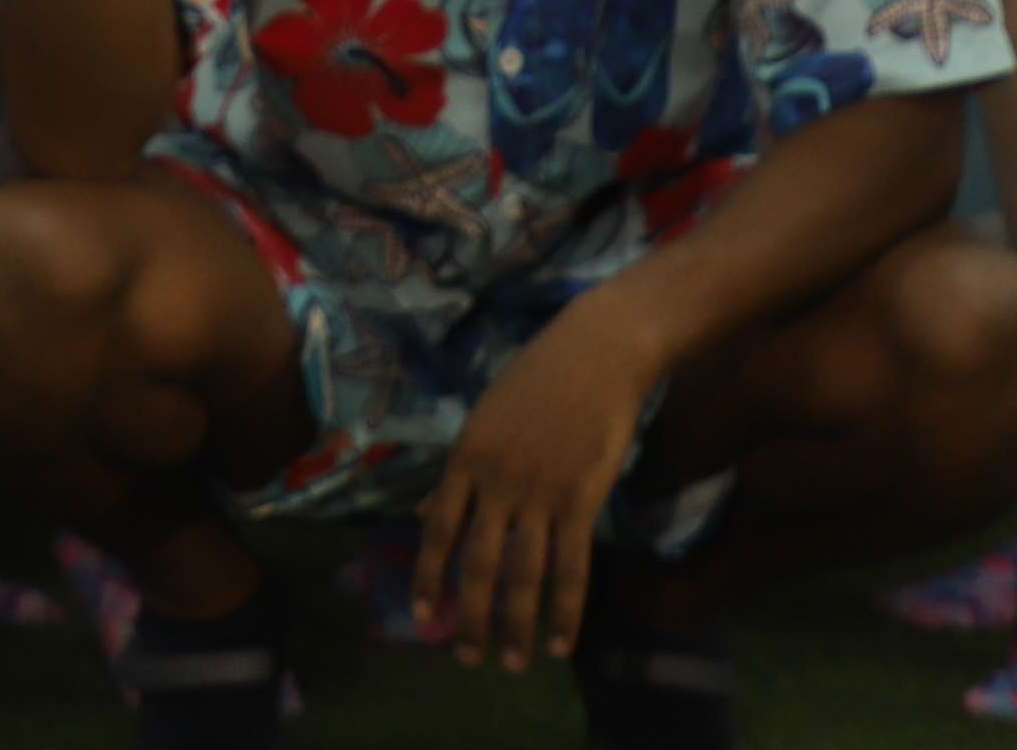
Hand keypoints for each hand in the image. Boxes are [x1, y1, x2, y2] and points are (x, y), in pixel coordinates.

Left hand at [415, 292, 667, 668]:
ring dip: (516, 625)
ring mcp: (539, 492)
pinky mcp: (580, 499)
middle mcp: (497, 480)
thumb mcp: (482, 419)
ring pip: (522, 574)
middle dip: (470, 616)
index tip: (422, 615)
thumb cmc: (536, 380)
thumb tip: (420, 516)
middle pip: (477, 562)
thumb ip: (456, 473)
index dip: (428, 575)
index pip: (438, 528)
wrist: (596, 353)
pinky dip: (565, 610)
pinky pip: (571, 567)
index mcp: (466, 457)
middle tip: (467, 658)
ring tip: (514, 663)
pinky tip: (561, 642)